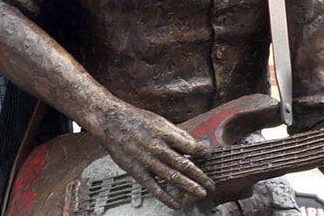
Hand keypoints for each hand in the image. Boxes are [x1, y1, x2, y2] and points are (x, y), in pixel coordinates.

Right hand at [88, 99, 212, 208]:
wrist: (111, 122)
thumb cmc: (138, 120)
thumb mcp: (161, 122)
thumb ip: (178, 135)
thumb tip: (195, 145)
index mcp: (166, 134)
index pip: (190, 145)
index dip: (202, 152)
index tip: (209, 156)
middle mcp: (158, 148)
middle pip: (184, 165)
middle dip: (200, 176)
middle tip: (211, 185)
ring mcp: (147, 161)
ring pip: (172, 177)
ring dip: (189, 187)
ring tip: (201, 193)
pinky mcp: (137, 171)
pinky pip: (154, 188)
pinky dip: (166, 197)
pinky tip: (177, 204)